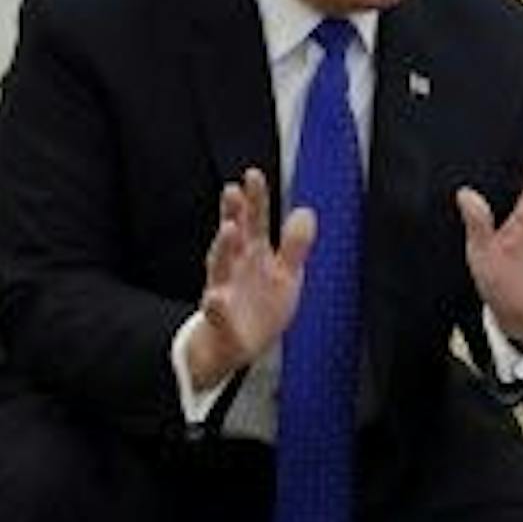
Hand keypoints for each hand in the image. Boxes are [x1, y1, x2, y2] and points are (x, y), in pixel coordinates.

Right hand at [187, 168, 312, 388]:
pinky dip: (216, 306)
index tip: (253, 174)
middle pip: (233, 237)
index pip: (253, 221)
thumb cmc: (260, 306)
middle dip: (232, 214)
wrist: (236, 346)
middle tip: (233, 191)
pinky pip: (217, 312)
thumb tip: (306, 212)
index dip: (255, 199)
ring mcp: (224, 292)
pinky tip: (216, 298)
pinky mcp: (220, 321)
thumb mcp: (285, 274)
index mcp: (253, 255)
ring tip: (229, 229)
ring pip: (219, 268)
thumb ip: (294, 245)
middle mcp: (234, 268)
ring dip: (223, 248)